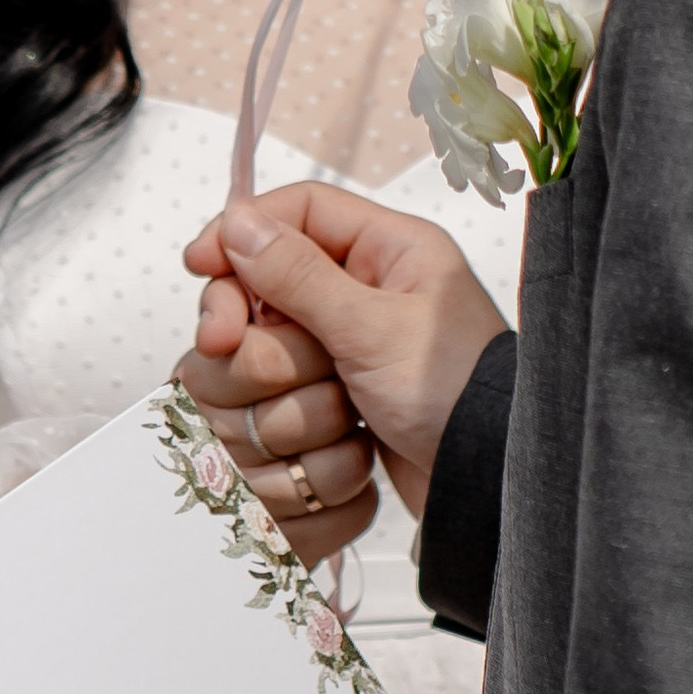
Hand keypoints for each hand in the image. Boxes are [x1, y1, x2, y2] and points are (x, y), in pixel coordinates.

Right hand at [182, 182, 506, 523]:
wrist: (492, 484)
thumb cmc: (456, 394)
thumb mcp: (373, 328)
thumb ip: (301, 275)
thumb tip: (239, 224)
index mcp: (394, 247)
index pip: (302, 209)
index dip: (245, 230)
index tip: (200, 264)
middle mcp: (376, 284)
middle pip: (280, 271)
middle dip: (249, 307)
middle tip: (221, 340)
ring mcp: (362, 338)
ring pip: (280, 328)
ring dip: (272, 360)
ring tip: (288, 388)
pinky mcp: (351, 386)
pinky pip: (295, 374)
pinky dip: (283, 389)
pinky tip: (281, 409)